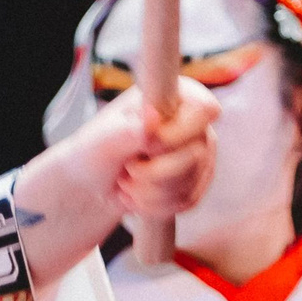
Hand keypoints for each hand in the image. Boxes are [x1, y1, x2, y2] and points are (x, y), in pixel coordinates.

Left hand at [70, 77, 219, 220]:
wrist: (97, 182)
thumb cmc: (97, 150)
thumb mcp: (104, 139)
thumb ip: (130, 130)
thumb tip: (154, 116)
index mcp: (175, 95)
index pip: (204, 110)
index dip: (174, 136)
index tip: (144, 147)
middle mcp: (196, 121)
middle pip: (195, 155)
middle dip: (152, 173)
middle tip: (127, 168)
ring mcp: (202, 151)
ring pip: (189, 182)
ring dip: (148, 192)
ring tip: (127, 181)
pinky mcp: (199, 181)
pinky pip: (188, 200)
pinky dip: (156, 205)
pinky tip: (138, 195)